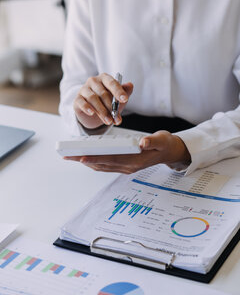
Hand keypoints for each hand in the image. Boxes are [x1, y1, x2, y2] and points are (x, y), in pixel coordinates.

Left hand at [64, 131, 190, 173]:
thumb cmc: (164, 144)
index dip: (96, 158)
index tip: (82, 157)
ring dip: (87, 161)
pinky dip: (95, 161)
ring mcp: (125, 167)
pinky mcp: (124, 164)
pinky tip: (87, 156)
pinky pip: (106, 164)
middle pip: (102, 164)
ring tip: (73, 156)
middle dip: (84, 160)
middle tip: (68, 156)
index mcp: (135, 160)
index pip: (111, 160)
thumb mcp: (161, 139)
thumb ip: (151, 140)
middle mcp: (128, 166)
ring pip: (102, 166)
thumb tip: (142, 142)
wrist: (170, 151)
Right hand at [74, 73, 133, 128]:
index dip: (119, 91)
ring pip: (93, 99)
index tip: (124, 99)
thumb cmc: (107, 102)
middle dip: (111, 107)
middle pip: (103, 93)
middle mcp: (93, 81)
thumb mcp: (118, 98)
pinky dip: (87, 108)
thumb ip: (125, 92)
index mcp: (105, 78)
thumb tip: (130, 85)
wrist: (94, 114)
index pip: (112, 83)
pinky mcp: (77, 99)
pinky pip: (81, 102)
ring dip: (102, 111)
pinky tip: (92, 113)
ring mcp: (84, 89)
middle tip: (116, 117)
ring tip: (108, 121)